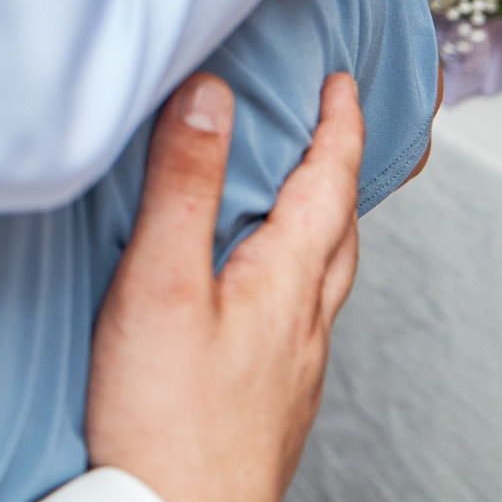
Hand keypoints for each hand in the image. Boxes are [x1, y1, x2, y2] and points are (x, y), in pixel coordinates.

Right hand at [86, 73, 364, 501]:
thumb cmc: (164, 417)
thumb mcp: (161, 281)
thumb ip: (183, 185)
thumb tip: (209, 95)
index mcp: (284, 284)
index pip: (328, 184)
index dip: (337, 126)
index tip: (339, 84)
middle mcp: (302, 326)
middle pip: (340, 233)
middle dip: (338, 172)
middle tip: (329, 131)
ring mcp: (291, 371)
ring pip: (323, 281)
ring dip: (321, 227)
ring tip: (299, 202)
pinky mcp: (268, 403)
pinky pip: (297, 319)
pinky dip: (292, 278)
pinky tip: (255, 296)